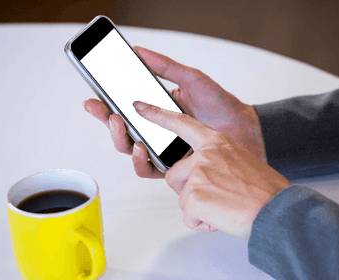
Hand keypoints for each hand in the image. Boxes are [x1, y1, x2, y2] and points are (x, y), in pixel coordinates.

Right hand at [84, 46, 265, 178]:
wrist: (245, 130)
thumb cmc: (221, 105)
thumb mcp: (191, 79)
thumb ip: (164, 66)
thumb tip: (137, 51)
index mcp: (156, 110)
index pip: (124, 109)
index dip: (105, 106)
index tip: (92, 99)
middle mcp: (156, 131)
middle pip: (121, 131)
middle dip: (108, 122)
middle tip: (107, 112)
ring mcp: (162, 149)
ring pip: (129, 150)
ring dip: (120, 139)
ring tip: (122, 126)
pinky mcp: (172, 167)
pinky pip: (148, 169)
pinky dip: (140, 160)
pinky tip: (140, 148)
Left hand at [133, 101, 290, 240]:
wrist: (278, 211)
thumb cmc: (264, 191)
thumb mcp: (240, 163)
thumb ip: (216, 162)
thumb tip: (200, 176)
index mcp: (216, 142)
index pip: (182, 124)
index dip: (159, 116)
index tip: (139, 107)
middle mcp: (205, 155)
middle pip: (174, 175)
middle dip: (189, 191)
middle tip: (218, 196)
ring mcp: (198, 175)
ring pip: (183, 198)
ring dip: (199, 209)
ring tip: (225, 207)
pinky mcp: (195, 197)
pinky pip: (189, 217)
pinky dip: (204, 223)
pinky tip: (223, 217)